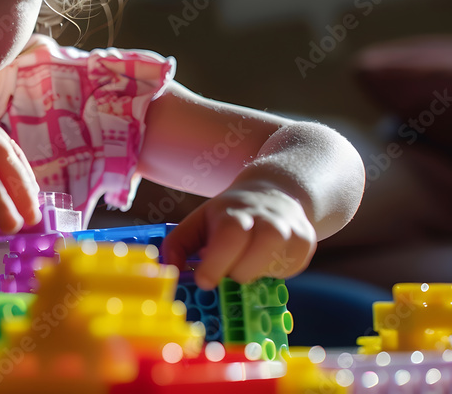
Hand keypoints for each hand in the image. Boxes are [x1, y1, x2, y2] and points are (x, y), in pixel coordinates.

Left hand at [161, 184, 316, 289]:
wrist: (274, 193)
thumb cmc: (229, 215)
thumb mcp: (199, 221)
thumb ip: (178, 244)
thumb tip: (170, 268)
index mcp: (233, 212)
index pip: (230, 235)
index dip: (217, 262)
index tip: (205, 282)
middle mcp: (265, 217)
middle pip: (260, 245)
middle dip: (239, 271)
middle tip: (227, 276)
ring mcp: (289, 229)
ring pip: (279, 257)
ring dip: (258, 273)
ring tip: (245, 269)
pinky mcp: (306, 242)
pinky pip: (292, 267)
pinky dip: (276, 272)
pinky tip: (266, 264)